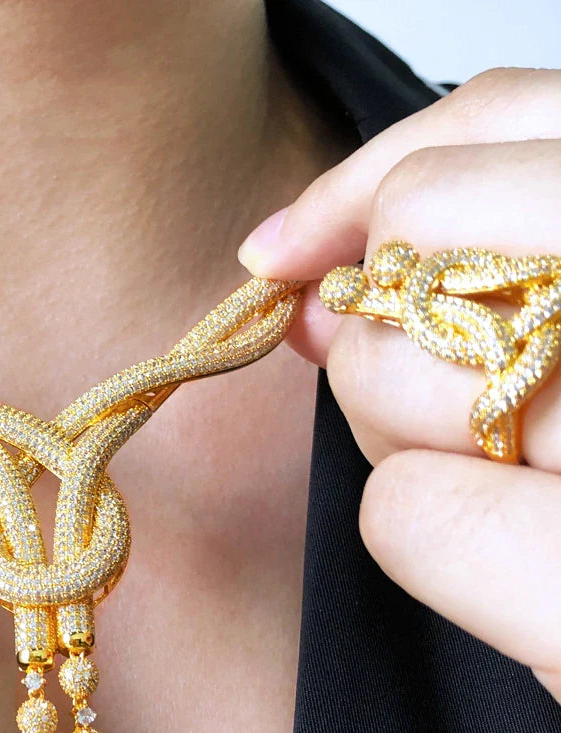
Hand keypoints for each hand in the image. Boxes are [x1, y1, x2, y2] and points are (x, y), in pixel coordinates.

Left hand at [236, 68, 560, 698]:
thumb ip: (471, 279)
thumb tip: (295, 274)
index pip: (508, 112)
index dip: (365, 180)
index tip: (285, 249)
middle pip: (420, 227)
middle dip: (370, 317)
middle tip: (413, 388)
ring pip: (387, 366)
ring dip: (396, 432)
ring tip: (497, 476)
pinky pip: (408, 513)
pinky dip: (424, 534)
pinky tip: (501, 558)